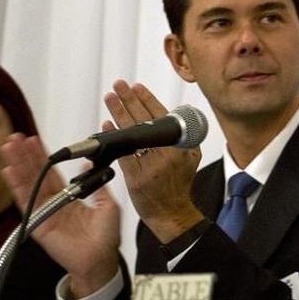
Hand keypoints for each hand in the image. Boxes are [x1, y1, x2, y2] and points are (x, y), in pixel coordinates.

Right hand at [1, 133, 119, 298]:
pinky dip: (18, 187)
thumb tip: (89, 166)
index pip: (53, 173)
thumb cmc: (105, 237)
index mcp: (69, 198)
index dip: (43, 157)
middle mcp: (54, 202)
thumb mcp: (108, 206)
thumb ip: (98, 186)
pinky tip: (10, 171)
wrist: (100, 260)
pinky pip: (27, 203)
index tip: (34, 141)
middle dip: (26, 156)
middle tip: (16, 138)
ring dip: (18, 165)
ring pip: (29, 184)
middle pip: (37, 175)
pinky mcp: (39, 222)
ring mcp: (44, 212)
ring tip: (9, 147)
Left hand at [104, 80, 202, 241]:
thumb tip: (170, 118)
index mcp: (180, 146)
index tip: (137, 87)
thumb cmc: (179, 186)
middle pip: (145, 120)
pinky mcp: (137, 177)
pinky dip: (114, 137)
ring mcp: (151, 166)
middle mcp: (167, 154)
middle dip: (130, 100)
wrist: (172, 213)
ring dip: (119, 113)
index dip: (148, 99)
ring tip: (110, 98)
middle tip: (119, 86)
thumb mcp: (191, 159)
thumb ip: (182, 139)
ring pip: (132, 134)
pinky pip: (123, 153)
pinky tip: (107, 124)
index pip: (162, 116)